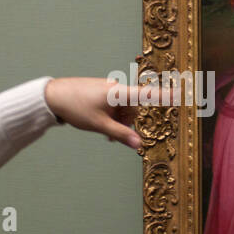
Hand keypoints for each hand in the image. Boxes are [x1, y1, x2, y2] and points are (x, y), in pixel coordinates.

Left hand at [44, 77, 171, 149]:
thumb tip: (138, 144)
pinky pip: (114, 106)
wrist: (52, 95)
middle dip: (127, 122)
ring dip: (118, 121)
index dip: (165, 96)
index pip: (147, 95)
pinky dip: (112, 116)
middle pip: (133, 107)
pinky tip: (102, 126)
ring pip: (123, 108)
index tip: (182, 94)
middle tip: (113, 137)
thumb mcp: (99, 125)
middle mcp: (117, 88)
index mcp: (119, 93)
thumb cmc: (76, 107)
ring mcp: (109, 89)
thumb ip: (120, 134)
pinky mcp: (101, 92)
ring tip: (105, 134)